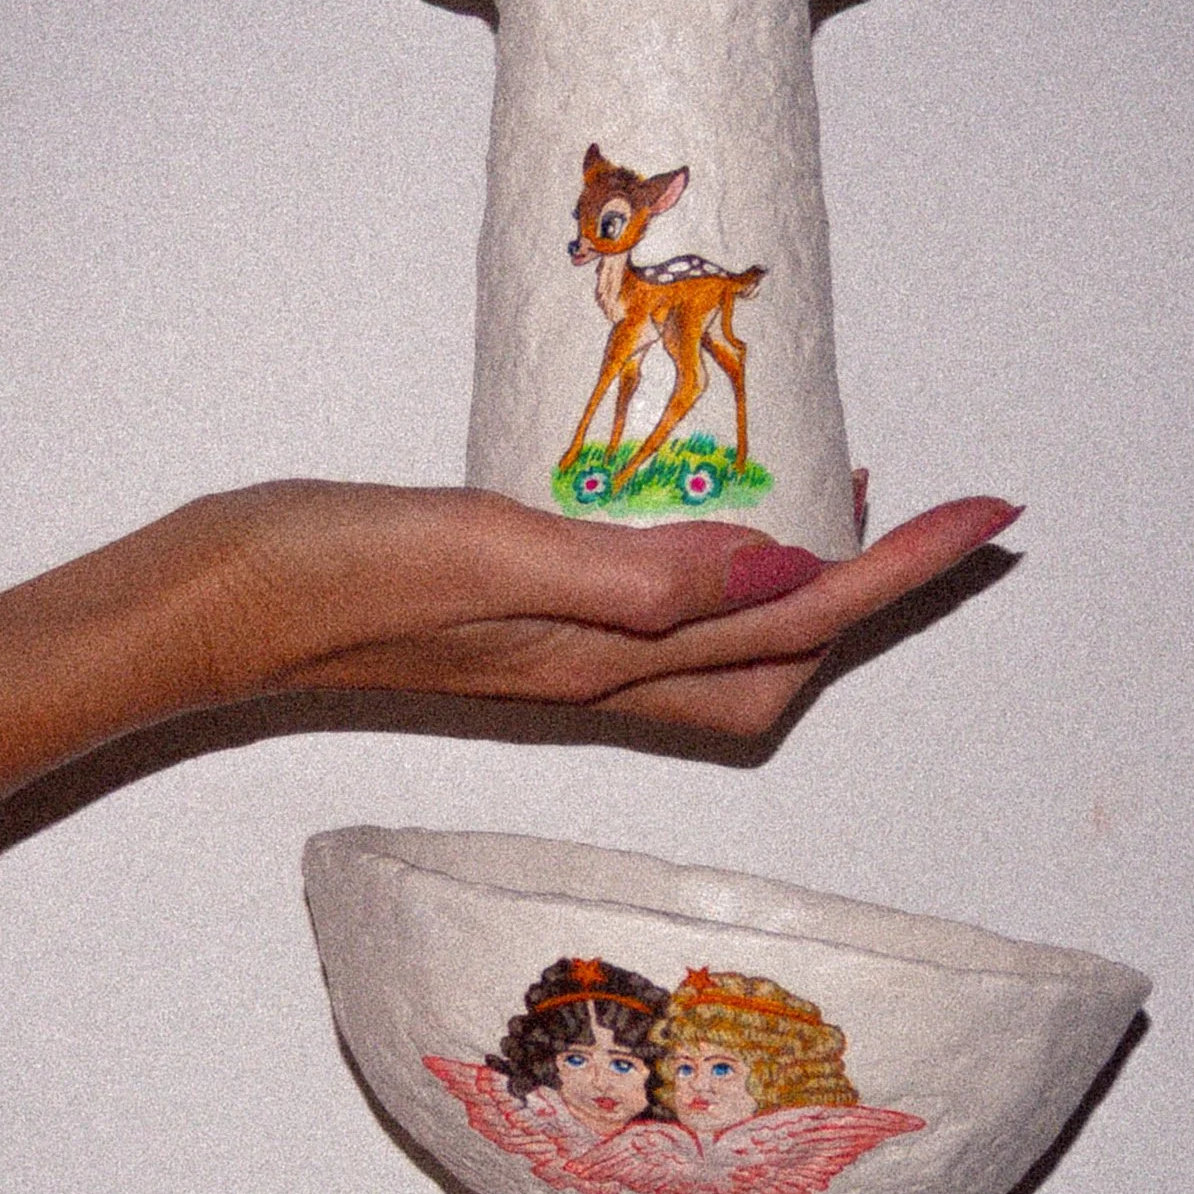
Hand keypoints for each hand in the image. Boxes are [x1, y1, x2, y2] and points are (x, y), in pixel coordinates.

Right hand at [0, 479, 1017, 1032]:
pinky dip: (736, 587)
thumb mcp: (480, 552)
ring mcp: (567, 669)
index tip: (991, 514)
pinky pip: (674, 633)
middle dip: (891, 595)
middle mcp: (605, 678)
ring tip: (870, 516)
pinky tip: (723, 530)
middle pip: (794, 656)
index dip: (905, 572)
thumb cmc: (324, 572)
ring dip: (821, 597)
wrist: (201, 612)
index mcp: (610, 656)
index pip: (800, 615)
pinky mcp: (526, 642)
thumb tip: (779, 566)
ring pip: (739, 656)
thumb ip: (629, 572)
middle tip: (958, 517)